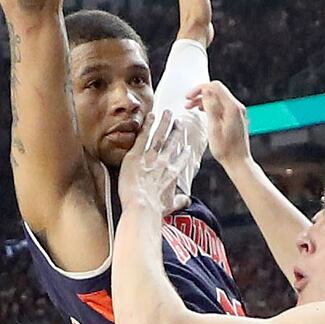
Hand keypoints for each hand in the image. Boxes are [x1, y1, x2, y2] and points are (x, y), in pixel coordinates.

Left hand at [120, 106, 201, 220]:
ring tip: (168, 113)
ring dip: (165, 123)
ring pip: (160, 136)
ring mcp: (150, 157)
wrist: (141, 207)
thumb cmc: (154, 210)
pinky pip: (143, 136)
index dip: (185, 153)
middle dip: (176, 131)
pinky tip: (151, 115)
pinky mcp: (136, 155)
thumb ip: (179, 201)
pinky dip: (148, 125)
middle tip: (180, 122)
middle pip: (172, 143)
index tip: (187, 147)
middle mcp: (164, 163)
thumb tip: (186, 201)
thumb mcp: (169, 206)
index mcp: (172, 175)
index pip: (181, 160)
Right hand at [187, 79, 250, 166]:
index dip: (200, 89)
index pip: (215, 87)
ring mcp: (237, 112)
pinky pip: (221, 105)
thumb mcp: (214, 128)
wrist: (238, 161)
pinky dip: (210, 105)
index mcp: (232, 108)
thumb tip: (206, 91)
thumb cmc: (225, 149)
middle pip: (216, 90)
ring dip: (204, 100)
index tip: (188, 97)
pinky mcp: (235, 117)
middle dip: (200, 94)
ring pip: (218, 97)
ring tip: (190, 107)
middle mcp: (237, 107)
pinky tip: (201, 111)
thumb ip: (210, 107)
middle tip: (187, 103)